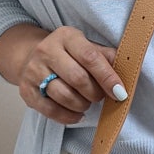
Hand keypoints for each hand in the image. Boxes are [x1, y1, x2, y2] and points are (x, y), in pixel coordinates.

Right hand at [0, 24, 126, 124]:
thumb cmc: (70, 55)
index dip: (107, 77)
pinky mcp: (26, 90)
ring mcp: (33, 70)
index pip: (90, 57)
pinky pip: (50, 110)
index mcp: (66, 36)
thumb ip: (107, 57)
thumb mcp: (88, 47)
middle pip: (77, 78)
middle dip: (95, 93)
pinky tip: (77, 114)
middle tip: (100, 97)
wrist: (33, 57)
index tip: (120, 92)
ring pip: (64, 96)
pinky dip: (68, 116)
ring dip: (82, 105)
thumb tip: (128, 72)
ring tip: (87, 103)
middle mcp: (46, 50)